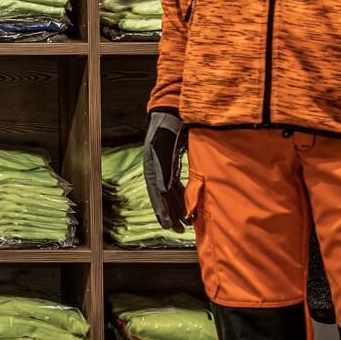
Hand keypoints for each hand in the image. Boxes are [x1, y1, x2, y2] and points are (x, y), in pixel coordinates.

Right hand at [142, 108, 189, 232]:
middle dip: (170, 214)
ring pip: (169, 192)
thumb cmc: (171, 126)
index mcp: (152, 165)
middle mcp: (155, 168)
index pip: (156, 193)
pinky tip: (188, 205)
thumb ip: (166, 167)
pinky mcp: (171, 163)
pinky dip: (181, 195)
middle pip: (162, 196)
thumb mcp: (168, 146)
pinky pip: (175, 184)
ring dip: (176, 207)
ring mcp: (163, 166)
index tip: (167, 225)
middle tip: (178, 230)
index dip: (161, 210)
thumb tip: (164, 189)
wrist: (173, 109)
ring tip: (185, 223)